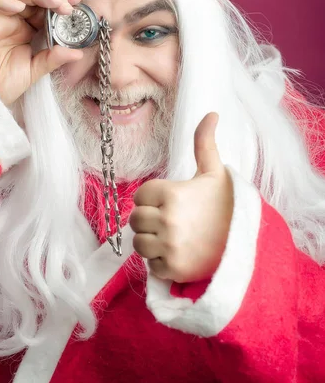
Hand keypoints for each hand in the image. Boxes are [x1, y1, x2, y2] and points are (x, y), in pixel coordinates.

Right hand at [0, 0, 83, 105]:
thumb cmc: (6, 83)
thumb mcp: (36, 70)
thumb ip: (54, 59)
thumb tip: (79, 53)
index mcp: (30, 28)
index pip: (46, 7)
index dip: (61, 1)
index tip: (78, 1)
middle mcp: (15, 19)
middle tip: (67, 4)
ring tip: (52, 1)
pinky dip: (3, 1)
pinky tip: (18, 7)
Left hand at [129, 113, 233, 282]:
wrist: (246, 243)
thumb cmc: (226, 206)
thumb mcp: (214, 173)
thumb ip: (204, 143)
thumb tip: (211, 113)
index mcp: (172, 193)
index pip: (140, 196)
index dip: (152, 200)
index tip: (170, 203)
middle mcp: (168, 220)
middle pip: (136, 220)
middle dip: (149, 221)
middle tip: (171, 222)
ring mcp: (170, 246)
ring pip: (138, 243)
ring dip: (151, 242)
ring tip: (172, 238)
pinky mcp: (173, 269)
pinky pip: (150, 266)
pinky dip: (160, 263)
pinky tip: (179, 254)